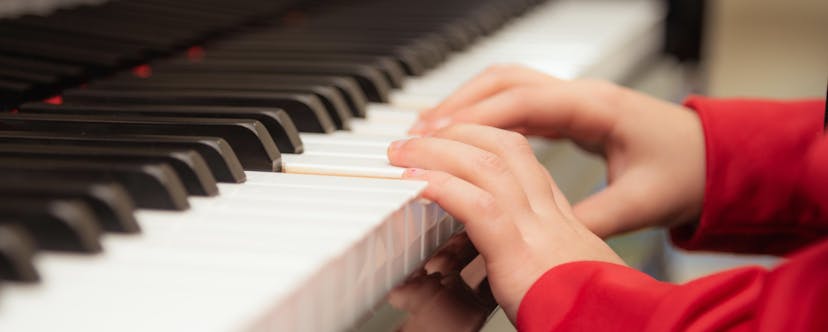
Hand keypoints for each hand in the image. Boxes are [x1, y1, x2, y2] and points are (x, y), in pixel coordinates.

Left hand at [387, 124, 622, 320]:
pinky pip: (477, 205)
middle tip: (420, 136)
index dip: (483, 143)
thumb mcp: (566, 275)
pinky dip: (442, 186)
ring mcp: (538, 229)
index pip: (522, 161)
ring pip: (487, 165)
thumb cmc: (590, 314)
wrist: (620, 328)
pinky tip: (415, 181)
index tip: (453, 143)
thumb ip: (539, 257)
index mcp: (562, 220)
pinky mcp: (521, 253)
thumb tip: (507, 259)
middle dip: (458, 133)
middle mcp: (551, 215)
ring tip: (404, 150)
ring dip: (438, 150)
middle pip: (504, 148)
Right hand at [409, 64, 705, 236]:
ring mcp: (573, 98)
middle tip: (419, 132)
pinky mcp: (568, 111)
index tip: (437, 134)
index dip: (475, 117)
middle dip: (458, 103)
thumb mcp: (641, 202)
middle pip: (504, 81)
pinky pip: (515, 102)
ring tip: (430, 132)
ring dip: (466, 104)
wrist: (711, 156)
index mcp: (596, 108)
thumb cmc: (684, 171)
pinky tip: (463, 136)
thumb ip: (595, 218)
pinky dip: (483, 114)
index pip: (522, 101)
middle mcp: (580, 94)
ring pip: (505, 85)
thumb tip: (549, 239)